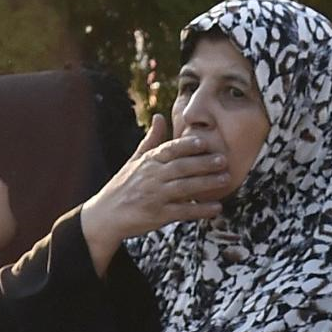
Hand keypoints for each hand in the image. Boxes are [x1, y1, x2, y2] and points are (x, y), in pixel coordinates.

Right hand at [79, 113, 231, 252]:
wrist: (106, 215)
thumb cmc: (123, 185)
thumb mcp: (135, 160)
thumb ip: (151, 140)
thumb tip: (159, 116)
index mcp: (148, 162)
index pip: (169, 150)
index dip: (187, 145)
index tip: (205, 141)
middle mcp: (151, 177)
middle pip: (180, 167)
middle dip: (203, 163)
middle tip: (223, 159)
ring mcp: (155, 197)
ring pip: (184, 188)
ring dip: (206, 183)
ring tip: (225, 179)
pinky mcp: (158, 216)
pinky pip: (183, 212)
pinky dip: (200, 210)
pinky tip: (216, 208)